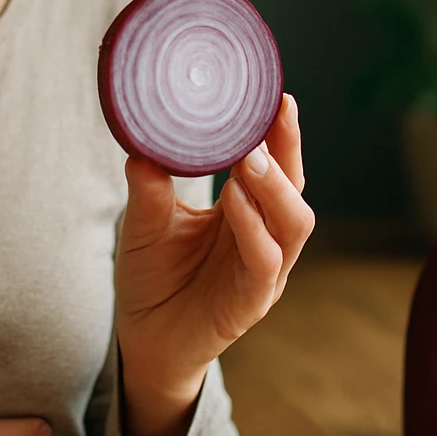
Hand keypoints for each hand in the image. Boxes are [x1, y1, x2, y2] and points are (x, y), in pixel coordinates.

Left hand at [114, 94, 312, 416]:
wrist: (144, 341)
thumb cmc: (153, 276)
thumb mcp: (144, 223)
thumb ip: (148, 186)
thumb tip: (141, 139)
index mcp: (247, 211)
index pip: (276, 165)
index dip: (281, 132)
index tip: (275, 94)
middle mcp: (265, 236)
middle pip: (294, 186)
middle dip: (288, 148)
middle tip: (271, 111)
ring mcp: (264, 271)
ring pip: (292, 223)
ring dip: (274, 186)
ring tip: (249, 156)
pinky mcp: (252, 301)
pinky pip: (264, 262)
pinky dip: (253, 229)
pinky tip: (234, 201)